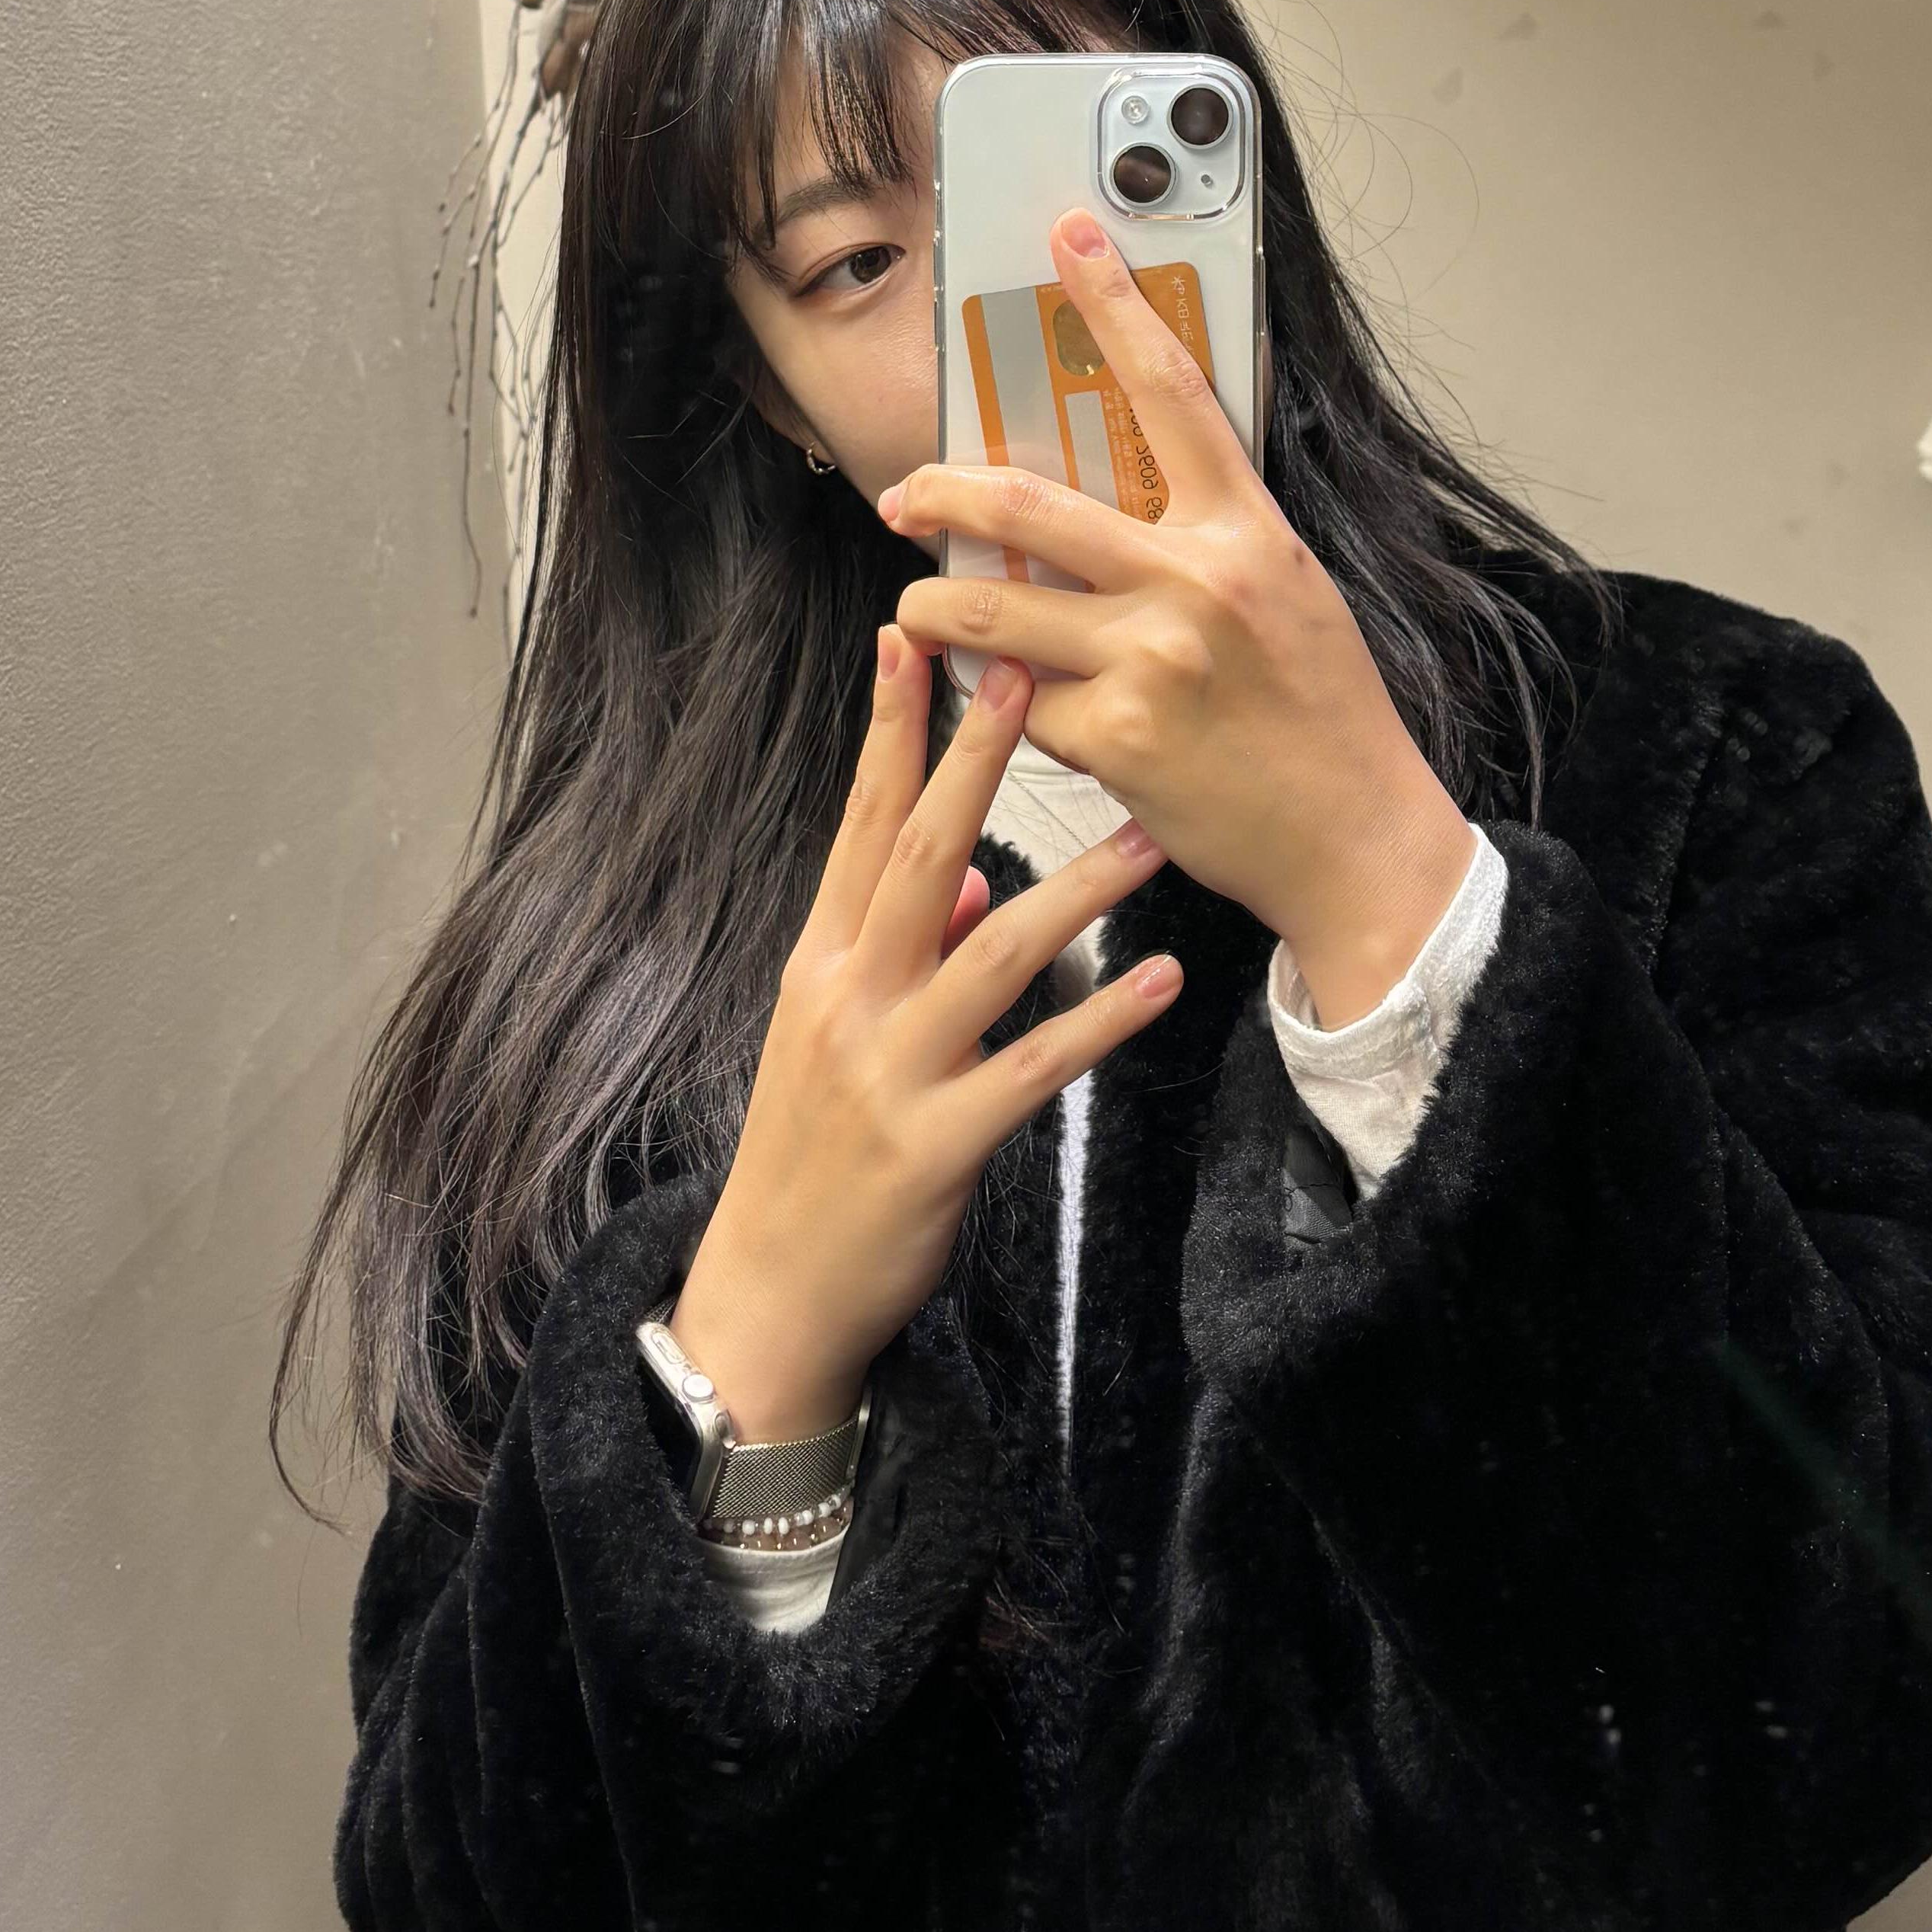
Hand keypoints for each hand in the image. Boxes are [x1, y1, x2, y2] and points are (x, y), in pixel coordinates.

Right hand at [669, 630, 1180, 1442]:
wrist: (769, 1292)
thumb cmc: (811, 1155)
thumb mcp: (835, 1035)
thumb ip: (900, 951)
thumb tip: (979, 879)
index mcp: (820, 961)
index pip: (859, 825)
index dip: (887, 731)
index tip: (912, 639)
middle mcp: (848, 1000)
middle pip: (918, 857)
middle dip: (973, 761)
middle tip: (1028, 670)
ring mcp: (890, 1072)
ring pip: (990, 953)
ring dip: (1075, 889)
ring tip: (1148, 836)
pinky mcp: (937, 1146)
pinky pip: (1033, 1068)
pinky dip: (1101, 1020)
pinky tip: (1162, 981)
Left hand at [882, 211, 1477, 1026]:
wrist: (1356, 837)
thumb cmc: (1325, 716)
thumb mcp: (1290, 592)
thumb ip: (1209, 539)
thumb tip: (1117, 499)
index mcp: (1248, 532)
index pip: (1172, 391)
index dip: (1115, 305)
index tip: (1072, 240)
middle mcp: (1195, 584)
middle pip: (1028, 508)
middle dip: (941, 492)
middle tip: (904, 493)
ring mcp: (1150, 663)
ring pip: (989, 612)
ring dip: (931, 607)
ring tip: (918, 609)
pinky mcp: (1114, 742)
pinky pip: (1015, 705)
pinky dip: (989, 703)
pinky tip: (990, 705)